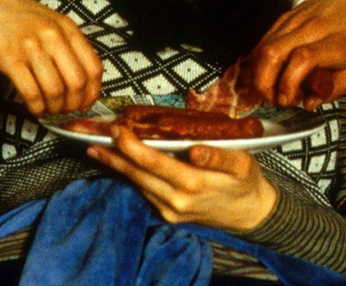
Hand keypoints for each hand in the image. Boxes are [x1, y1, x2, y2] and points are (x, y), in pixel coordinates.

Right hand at [0, 0, 100, 115]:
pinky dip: (37, 107)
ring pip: (55, 90)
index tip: (86, 104)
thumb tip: (85, 81)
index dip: (93, 92)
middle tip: (66, 111)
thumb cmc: (17, 18)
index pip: (93, 67)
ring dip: (54, 108)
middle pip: (77, 82)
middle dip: (74, 104)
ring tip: (50, 110)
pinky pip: (31, 92)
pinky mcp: (10, 58)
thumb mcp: (50, 21)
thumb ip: (68, 44)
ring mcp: (31, 46)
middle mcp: (52, 36)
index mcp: (67, 27)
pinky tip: (36, 109)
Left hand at [87, 126, 276, 231]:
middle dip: (115, 156)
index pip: (154, 163)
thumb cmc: (245, 183)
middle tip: (95, 138)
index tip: (118, 131)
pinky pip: (145, 191)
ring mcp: (170, 210)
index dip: (132, 147)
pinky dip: (131, 175)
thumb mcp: (242, 164)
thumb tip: (194, 150)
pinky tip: (120, 163)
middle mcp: (177, 201)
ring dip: (117, 166)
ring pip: (137, 184)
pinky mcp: (168, 214)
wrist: (250, 214)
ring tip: (98, 149)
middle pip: (138, 175)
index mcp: (193, 185)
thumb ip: (218, 156)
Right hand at [250, 0, 345, 109]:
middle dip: (265, 85)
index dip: (289, 83)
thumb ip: (335, 89)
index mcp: (340, 42)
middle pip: (273, 53)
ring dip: (259, 77)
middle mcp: (314, 28)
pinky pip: (262, 43)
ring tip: (273, 91)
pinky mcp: (283, 19)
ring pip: (262, 49)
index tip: (291, 100)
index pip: (304, 58)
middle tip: (277, 100)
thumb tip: (309, 103)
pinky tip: (270, 76)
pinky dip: (260, 64)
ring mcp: (295, 20)